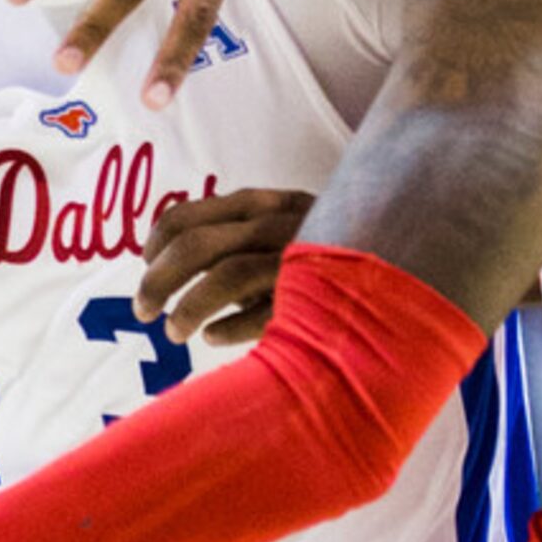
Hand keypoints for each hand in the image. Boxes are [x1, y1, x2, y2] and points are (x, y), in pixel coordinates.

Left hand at [132, 188, 314, 344]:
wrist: (399, 262)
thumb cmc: (323, 252)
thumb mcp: (279, 229)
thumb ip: (233, 239)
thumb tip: (166, 267)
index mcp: (263, 204)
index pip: (188, 215)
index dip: (156, 244)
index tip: (145, 265)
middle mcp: (278, 223)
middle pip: (196, 245)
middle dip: (158, 280)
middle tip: (142, 309)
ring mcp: (299, 256)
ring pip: (226, 275)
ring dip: (188, 308)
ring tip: (173, 332)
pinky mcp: (319, 293)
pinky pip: (262, 313)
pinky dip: (230, 326)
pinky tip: (213, 337)